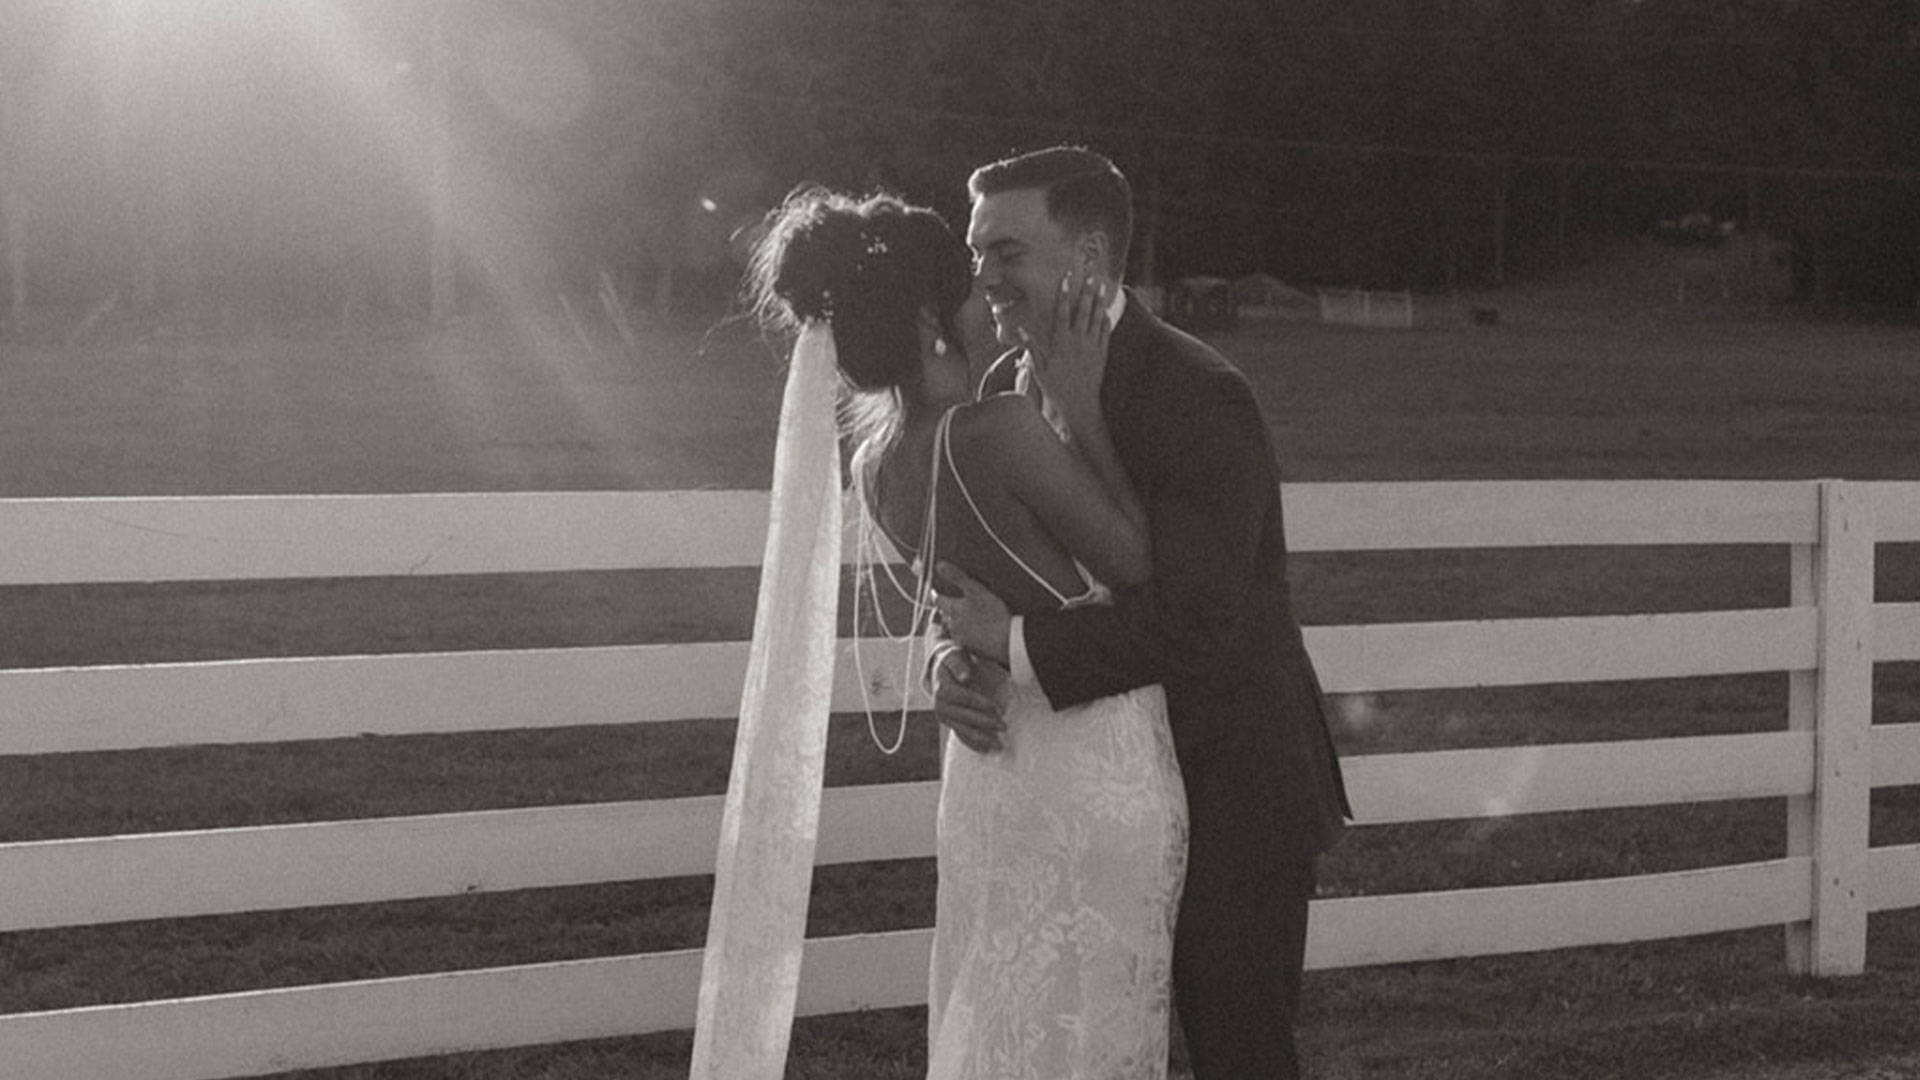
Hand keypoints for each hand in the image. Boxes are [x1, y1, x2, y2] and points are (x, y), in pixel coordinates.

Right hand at [931, 647, 1009, 753]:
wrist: (941, 670)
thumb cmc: (953, 661)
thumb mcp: (955, 656)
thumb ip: (959, 664)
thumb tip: (965, 676)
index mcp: (942, 688)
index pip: (961, 697)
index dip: (979, 703)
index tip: (996, 708)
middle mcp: (940, 705)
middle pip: (963, 716)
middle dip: (984, 723)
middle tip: (1003, 726)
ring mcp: (944, 716)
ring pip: (962, 729)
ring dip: (980, 738)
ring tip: (999, 744)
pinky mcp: (949, 723)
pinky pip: (960, 735)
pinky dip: (973, 744)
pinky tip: (986, 750)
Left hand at [933, 562, 1011, 665]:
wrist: (1009, 640)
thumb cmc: (993, 614)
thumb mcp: (976, 590)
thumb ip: (957, 577)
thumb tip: (939, 565)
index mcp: (953, 610)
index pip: (939, 601)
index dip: (937, 595)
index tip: (936, 592)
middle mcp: (954, 626)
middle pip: (947, 616)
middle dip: (949, 611)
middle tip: (956, 605)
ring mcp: (963, 640)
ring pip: (956, 629)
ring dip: (960, 624)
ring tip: (971, 618)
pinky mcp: (974, 650)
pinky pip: (968, 641)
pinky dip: (971, 636)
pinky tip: (981, 632)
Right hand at [1021, 272, 1112, 436]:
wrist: (1078, 404)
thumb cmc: (1056, 387)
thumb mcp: (1039, 368)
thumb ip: (1032, 346)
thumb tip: (1020, 329)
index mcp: (1061, 343)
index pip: (1062, 313)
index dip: (1064, 294)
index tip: (1066, 279)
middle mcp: (1078, 342)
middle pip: (1083, 312)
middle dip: (1086, 292)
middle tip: (1091, 276)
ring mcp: (1092, 347)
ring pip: (1097, 319)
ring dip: (1099, 302)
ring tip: (1102, 286)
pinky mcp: (1102, 354)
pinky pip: (1105, 333)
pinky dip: (1105, 320)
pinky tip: (1106, 311)